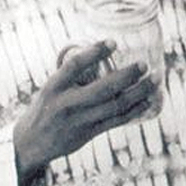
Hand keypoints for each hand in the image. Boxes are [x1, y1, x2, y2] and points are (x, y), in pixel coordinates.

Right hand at [14, 41, 156, 179]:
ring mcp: (79, 121)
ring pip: (115, 106)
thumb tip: (100, 53)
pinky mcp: (88, 134)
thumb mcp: (50, 87)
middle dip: (127, 76)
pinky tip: (147, 101)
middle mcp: (66, 104)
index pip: (75, 65)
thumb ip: (72, 74)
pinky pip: (116, 121)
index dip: (95, 52)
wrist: (30, 143)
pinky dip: (134, 110)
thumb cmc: (45, 107)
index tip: (113, 42)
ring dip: (138, 93)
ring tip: (154, 80)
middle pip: (103, 88)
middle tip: (144, 64)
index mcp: (54, 86)